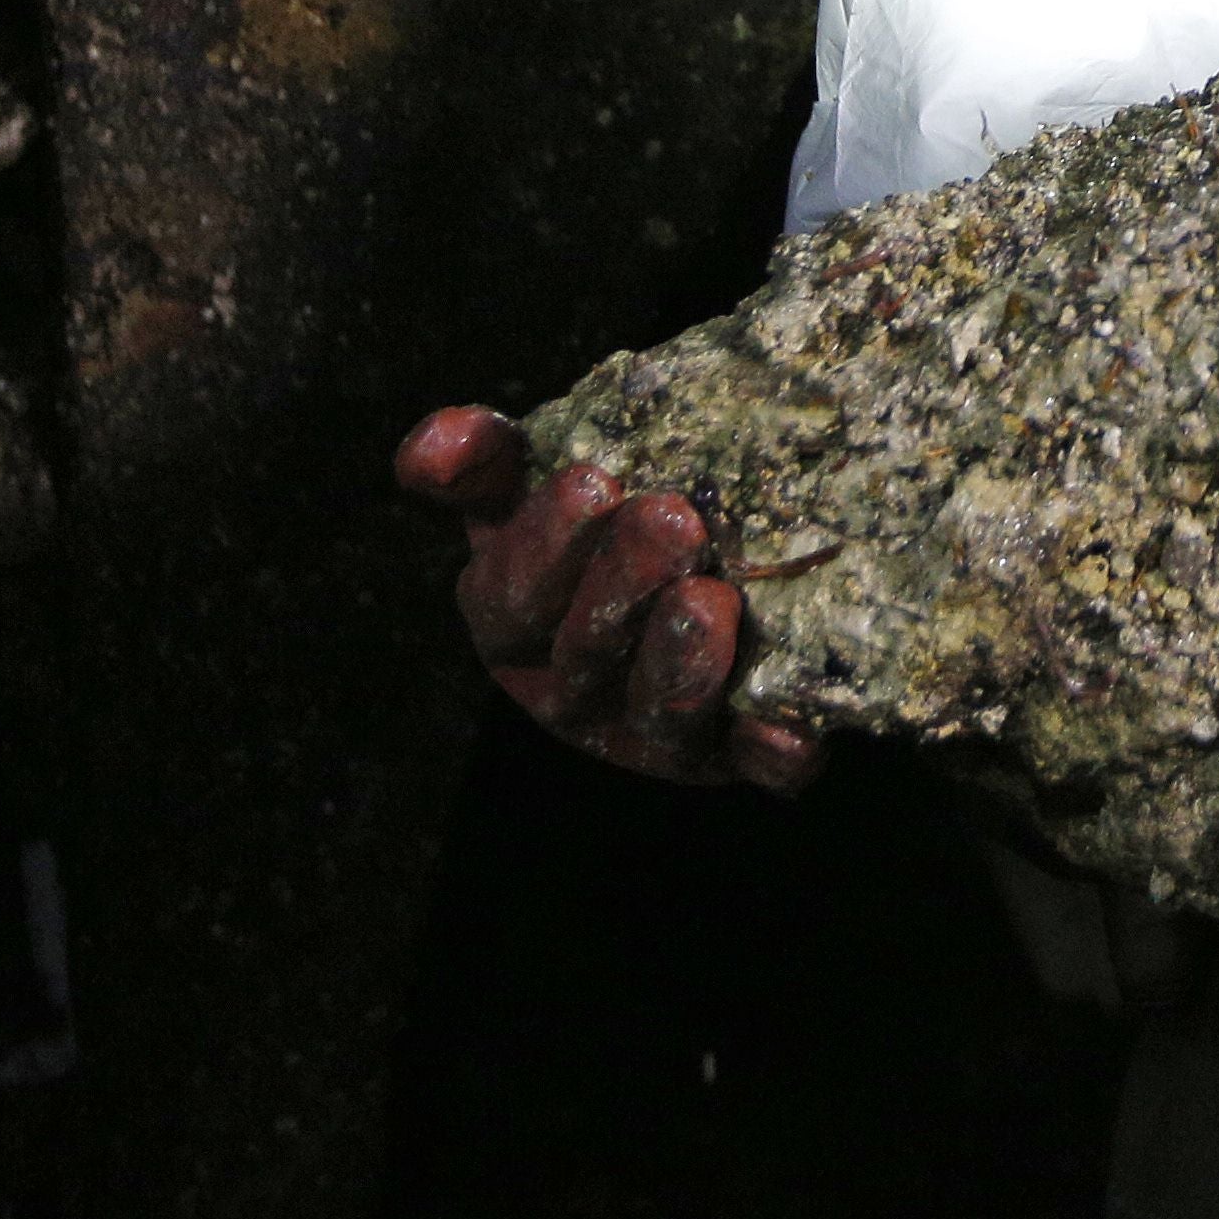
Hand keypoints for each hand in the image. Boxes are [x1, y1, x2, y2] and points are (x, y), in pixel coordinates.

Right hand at [391, 404, 821, 787]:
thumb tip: (429, 449)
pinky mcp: (738, 756)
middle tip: (670, 517)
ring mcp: (657, 735)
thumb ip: (487, 460)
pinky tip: (788, 735)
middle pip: (587, 653)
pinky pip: (755, 768)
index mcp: (517, 627)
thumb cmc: (605, 524)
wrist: (713, 567)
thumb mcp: (534, 484)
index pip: (509, 598)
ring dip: (683, 664)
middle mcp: (577, 692)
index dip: (543, 543)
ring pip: (663, 715)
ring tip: (711, 598)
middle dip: (623, 586)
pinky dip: (770, 753)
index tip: (589, 479)